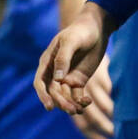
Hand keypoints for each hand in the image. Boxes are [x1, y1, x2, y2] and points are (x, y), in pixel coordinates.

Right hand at [35, 2, 111, 138]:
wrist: (97, 29)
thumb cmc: (80, 31)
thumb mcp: (71, 41)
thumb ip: (63, 58)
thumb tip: (57, 79)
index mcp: (47, 62)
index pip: (40, 82)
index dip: (43, 95)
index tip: (49, 106)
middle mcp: (54, 72)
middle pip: (53, 92)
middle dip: (61, 102)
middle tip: (71, 109)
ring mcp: (66, 77)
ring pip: (64, 96)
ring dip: (70, 104)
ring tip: (79, 109)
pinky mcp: (78, 80)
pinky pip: (77, 95)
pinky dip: (80, 101)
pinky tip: (87, 102)